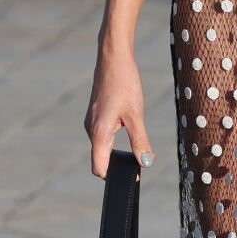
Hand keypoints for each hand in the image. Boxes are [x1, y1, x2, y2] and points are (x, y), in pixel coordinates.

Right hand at [86, 48, 154, 177]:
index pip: (99, 168)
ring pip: (102, 146)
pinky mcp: (95, 115)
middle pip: (101, 159)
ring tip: (137, 146)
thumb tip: (146, 163)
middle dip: (118, 165)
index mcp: (99, 133)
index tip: (131, 178)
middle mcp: (91, 130)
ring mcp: (91, 122)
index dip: (113, 177)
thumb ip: (140, 141)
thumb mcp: (136, 115)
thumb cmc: (124, 84)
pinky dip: (115, 138)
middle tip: (140, 163)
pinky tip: (128, 128)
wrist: (113, 59)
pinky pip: (103, 135)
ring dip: (117, 150)